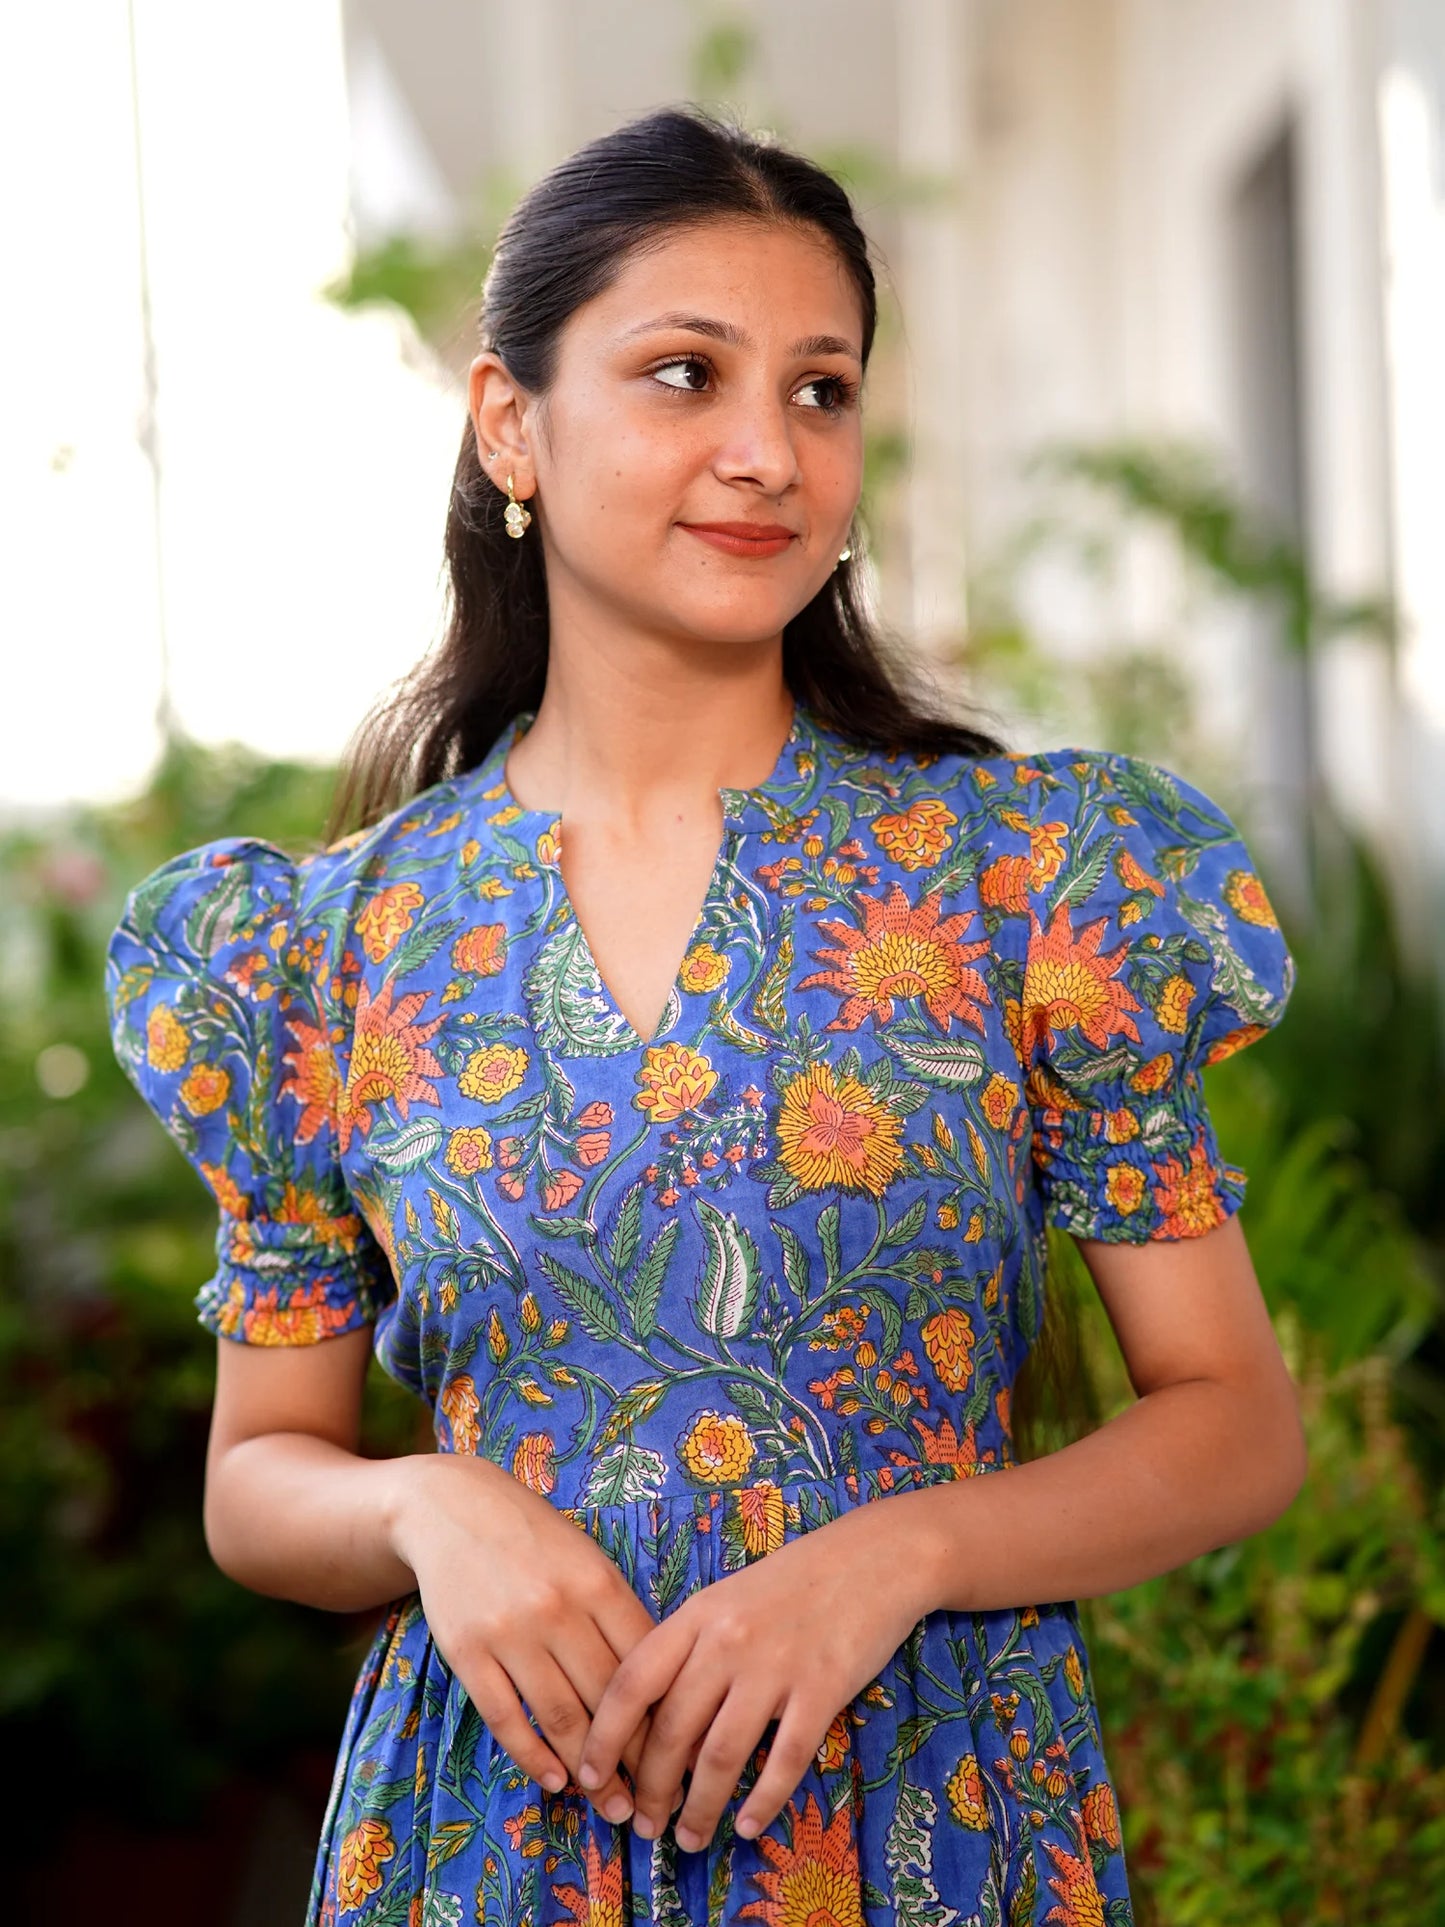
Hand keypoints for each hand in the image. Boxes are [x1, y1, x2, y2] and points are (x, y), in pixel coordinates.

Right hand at [390, 1454, 657, 1822]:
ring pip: (560, 1717)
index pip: (644, 1665)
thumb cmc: (533, 1537)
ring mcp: (510, 1633)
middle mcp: (557, 1609)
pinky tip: (554, 1780)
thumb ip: (619, 1612)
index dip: (667, 1716)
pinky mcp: (467, 1652)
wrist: (451, 1507)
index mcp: (598, 1583)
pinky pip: (505, 1717)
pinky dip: (532, 1756)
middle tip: (656, 1802)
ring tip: (612, 1805)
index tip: (684, 1755)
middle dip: (636, 1759)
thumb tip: (660, 1681)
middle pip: (607, 1699)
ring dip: (590, 1771)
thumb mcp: (587, 1558)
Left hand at [575, 1502, 928, 1849]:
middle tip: (645, 1825)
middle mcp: (728, 1640)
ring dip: (700, 1808)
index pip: (632, 1682)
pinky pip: (785, 1759)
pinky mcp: (823, 1689)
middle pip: (672, 1730)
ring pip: (721, 1755)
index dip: (604, 1736)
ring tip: (690, 1837)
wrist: (873, 1558)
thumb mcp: (727, 1600)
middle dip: (652, 1789)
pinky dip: (762, 1801)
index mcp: (697, 1614)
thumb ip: (692, 1652)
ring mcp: (776, 1666)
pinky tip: (748, 1824)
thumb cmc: (795, 1580)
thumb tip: (663, 1727)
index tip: (590, 1777)